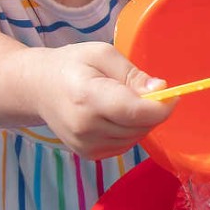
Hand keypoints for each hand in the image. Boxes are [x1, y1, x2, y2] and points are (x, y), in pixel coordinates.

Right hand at [33, 43, 174, 160]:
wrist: (37, 89)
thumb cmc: (72, 65)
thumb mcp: (102, 54)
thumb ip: (133, 74)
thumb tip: (161, 91)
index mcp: (88, 97)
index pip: (136, 112)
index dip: (161, 107)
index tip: (172, 95)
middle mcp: (85, 127)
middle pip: (140, 126)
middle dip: (152, 111)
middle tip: (143, 91)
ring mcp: (85, 145)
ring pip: (136, 138)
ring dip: (141, 121)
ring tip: (123, 100)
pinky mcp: (88, 155)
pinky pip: (125, 145)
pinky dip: (129, 131)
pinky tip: (115, 115)